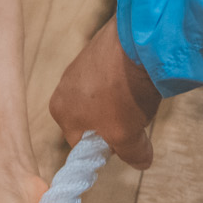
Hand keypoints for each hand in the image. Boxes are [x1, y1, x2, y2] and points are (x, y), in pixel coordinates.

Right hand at [51, 22, 162, 169]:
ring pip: (102, 99)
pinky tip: (138, 77)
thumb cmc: (124, 93)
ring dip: (120, 101)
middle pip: (91, 120)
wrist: (138, 40)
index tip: (126, 141)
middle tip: (135, 117)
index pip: (81, 144)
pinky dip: (124, 81)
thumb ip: (132, 154)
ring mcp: (79, 66)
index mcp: (60, 111)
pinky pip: (110, 77)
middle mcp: (63, 88)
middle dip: (114, 123)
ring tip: (138, 95)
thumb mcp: (128, 135)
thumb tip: (141, 161)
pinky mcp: (97, 50)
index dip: (106, 147)